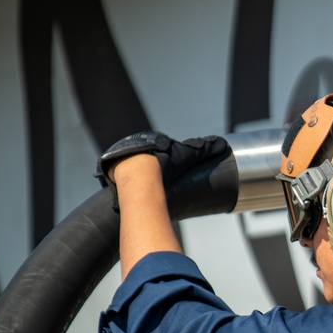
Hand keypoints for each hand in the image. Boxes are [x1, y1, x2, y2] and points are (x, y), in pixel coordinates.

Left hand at [95, 131, 230, 206]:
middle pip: (142, 159)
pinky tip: (128, 191)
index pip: (158, 149)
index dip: (165, 160)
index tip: (169, 172)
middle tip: (158, 182)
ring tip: (143, 189)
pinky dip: (122, 183)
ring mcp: (118, 159)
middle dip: (148, 168)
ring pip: (128, 168)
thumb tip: (223, 145)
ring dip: (133, 176)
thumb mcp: (186, 155)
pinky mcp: (110, 171)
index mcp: (149, 141)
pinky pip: (116, 176)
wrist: (137, 174)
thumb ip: (204, 149)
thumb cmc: (162, 163)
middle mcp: (132, 147)